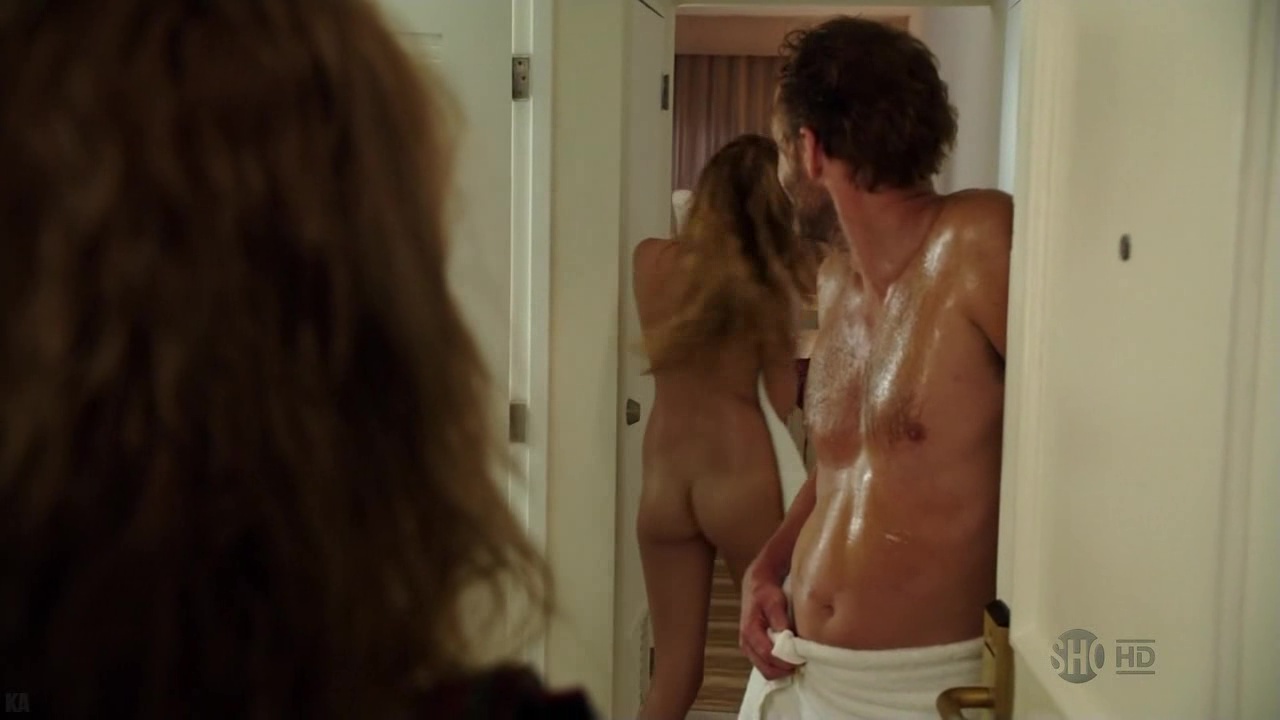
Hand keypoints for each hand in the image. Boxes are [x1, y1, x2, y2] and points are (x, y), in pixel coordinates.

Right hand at [738, 561, 796, 679]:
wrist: (756, 587)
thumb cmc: (766, 593)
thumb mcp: (773, 599)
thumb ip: (778, 617)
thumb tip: (786, 634)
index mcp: (750, 631)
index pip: (767, 654)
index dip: (785, 661)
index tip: (802, 659)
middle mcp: (746, 643)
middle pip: (765, 669)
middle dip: (784, 670)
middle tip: (802, 663)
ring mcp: (749, 649)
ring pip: (765, 671)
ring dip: (781, 670)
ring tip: (797, 661)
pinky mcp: (753, 650)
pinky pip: (765, 666)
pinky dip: (778, 667)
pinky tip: (790, 660)